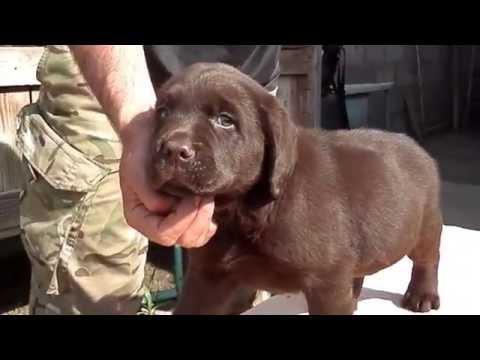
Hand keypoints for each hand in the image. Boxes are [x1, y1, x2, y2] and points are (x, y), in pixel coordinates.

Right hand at [119, 110, 216, 247]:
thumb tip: (167, 209)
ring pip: (192, 239)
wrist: (148, 137)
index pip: (163, 233)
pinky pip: (199, 232)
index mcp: (139, 217)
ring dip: (204, 221)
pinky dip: (207, 225)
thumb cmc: (140, 154)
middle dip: (197, 220)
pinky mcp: (183, 214)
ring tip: (208, 199)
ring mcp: (170, 221)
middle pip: (181, 240)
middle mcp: (154, 224)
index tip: (193, 197)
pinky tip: (210, 211)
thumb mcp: (137, 171)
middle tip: (205, 197)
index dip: (181, 220)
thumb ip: (149, 194)